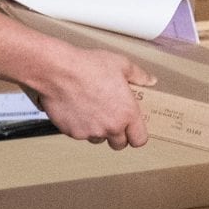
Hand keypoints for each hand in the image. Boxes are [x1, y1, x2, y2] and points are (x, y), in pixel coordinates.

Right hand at [38, 46, 155, 149]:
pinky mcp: (73, 132)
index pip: (139, 140)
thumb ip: (139, 75)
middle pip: (119, 144)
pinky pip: (80, 134)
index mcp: (127, 113)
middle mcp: (110, 127)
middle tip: (112, 118)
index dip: (137, 136)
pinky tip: (77, 108)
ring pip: (98, 139)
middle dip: (117, 135)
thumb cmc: (89, 66)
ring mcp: (90, 132)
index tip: (133, 129)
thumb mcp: (121, 64)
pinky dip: (80, 125)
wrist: (58, 71)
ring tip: (92, 110)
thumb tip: (150, 80)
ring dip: (98, 131)